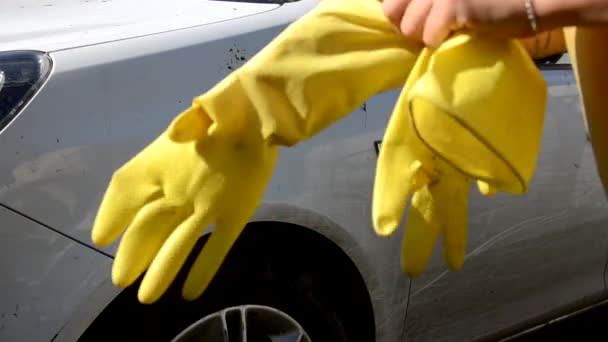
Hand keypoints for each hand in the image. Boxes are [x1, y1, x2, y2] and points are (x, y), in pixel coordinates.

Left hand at [382, 0, 535, 47]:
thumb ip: (425, 0)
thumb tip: (390, 12)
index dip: (398, 12)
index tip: (416, 17)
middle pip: (391, 11)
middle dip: (407, 26)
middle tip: (430, 29)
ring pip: (408, 27)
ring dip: (424, 37)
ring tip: (446, 32)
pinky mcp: (451, 4)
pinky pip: (428, 37)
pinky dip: (440, 43)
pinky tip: (459, 32)